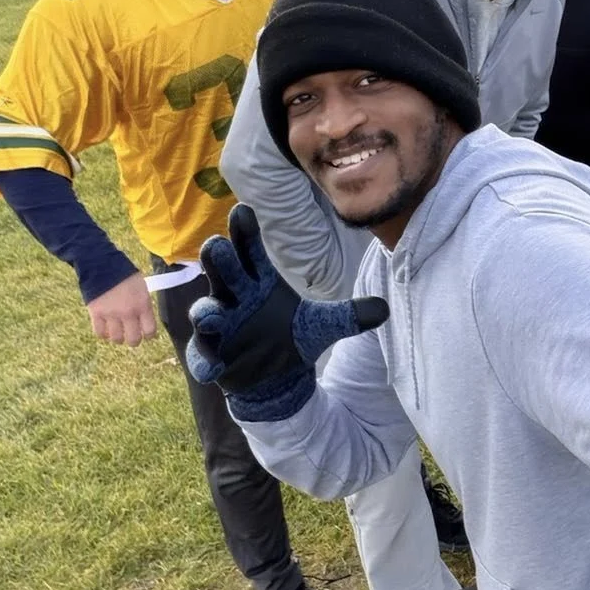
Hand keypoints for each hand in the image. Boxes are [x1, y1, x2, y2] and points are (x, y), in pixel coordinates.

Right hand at [87, 272, 157, 346]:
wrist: (101, 265)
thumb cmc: (124, 274)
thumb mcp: (141, 288)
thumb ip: (143, 305)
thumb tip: (144, 320)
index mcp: (143, 305)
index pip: (150, 331)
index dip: (149, 335)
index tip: (146, 334)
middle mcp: (128, 313)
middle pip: (134, 340)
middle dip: (134, 340)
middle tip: (131, 336)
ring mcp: (111, 314)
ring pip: (117, 339)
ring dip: (119, 338)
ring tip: (118, 332)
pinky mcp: (96, 314)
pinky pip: (100, 333)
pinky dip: (104, 334)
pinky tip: (106, 329)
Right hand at [184, 204, 387, 420]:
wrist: (280, 378)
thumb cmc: (293, 338)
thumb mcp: (326, 324)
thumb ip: (352, 315)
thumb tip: (386, 309)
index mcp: (260, 281)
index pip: (250, 250)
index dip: (245, 231)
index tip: (244, 211)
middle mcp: (235, 297)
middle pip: (223, 270)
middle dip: (218, 258)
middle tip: (216, 244)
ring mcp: (220, 325)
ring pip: (206, 311)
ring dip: (206, 312)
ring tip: (212, 316)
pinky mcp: (212, 354)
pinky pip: (203, 356)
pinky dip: (206, 361)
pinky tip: (213, 369)